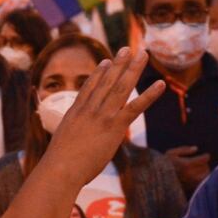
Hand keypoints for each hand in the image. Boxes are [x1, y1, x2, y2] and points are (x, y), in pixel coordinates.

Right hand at [42, 49, 164, 189]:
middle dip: (119, 63)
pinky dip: (149, 95)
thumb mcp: (61, 145)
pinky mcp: (114, 126)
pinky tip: (160, 84)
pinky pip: (136, 107)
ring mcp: (102, 115)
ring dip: (133, 69)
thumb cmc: (57, 165)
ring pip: (121, 87)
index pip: (90, 87)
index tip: (106, 61)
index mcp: (76, 112)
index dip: (99, 73)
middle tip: (128, 49)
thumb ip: (69, 140)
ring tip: (142, 54)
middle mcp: (89, 109)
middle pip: (107, 81)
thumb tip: (68, 148)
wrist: (60, 169)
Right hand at [165, 146, 210, 192]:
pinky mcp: (191, 188)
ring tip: (200, 169)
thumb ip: (184, 149)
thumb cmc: (164, 164)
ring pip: (205, 175)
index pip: (203, 159)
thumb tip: (196, 148)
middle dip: (204, 163)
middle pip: (205, 167)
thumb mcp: (171, 153)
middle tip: (201, 162)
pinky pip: (202, 182)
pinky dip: (202, 178)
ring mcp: (191, 182)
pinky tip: (198, 175)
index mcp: (186, 164)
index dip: (206, 156)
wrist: (158, 180)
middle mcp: (190, 174)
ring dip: (205, 171)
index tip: (206, 155)